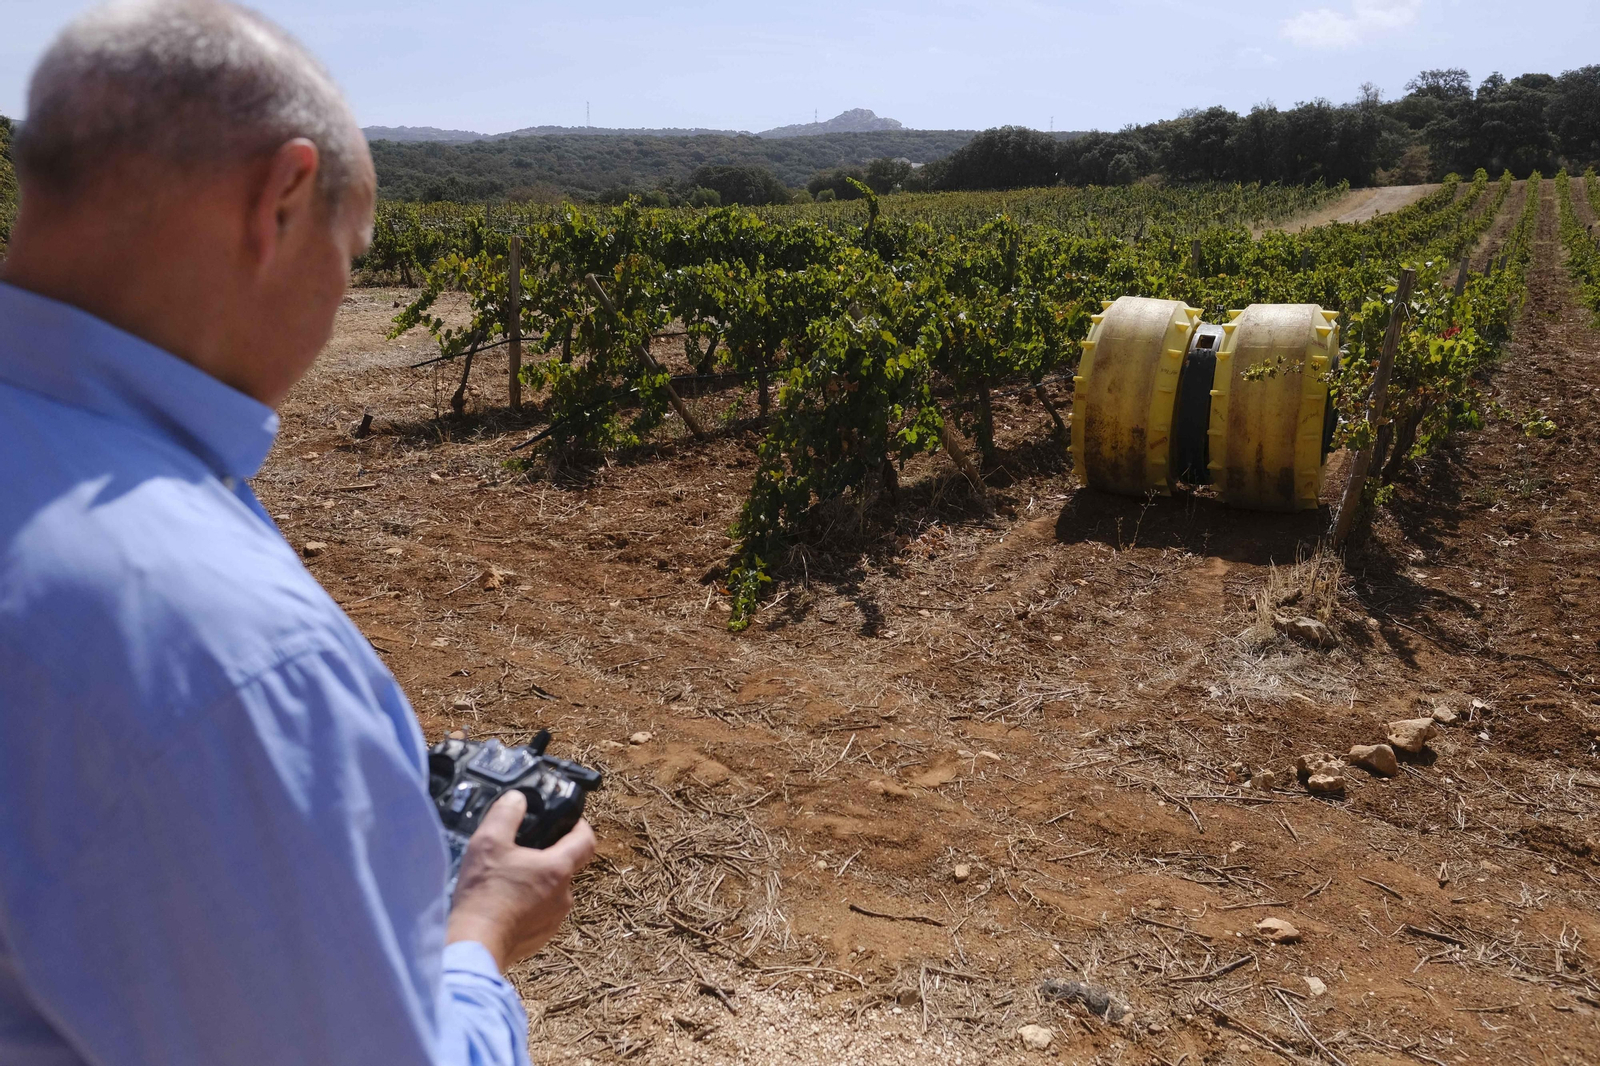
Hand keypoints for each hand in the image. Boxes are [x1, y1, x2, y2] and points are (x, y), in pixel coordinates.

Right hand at [445, 791, 595, 970]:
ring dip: (536, 882)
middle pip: (566, 866)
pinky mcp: (540, 938)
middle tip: (522, 850)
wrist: (474, 946)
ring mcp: (553, 920)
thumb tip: (517, 799)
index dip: (579, 826)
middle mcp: (563, 896)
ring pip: (552, 891)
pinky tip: (503, 903)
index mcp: (558, 869)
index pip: (586, 840)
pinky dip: (527, 905)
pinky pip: (540, 913)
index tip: (568, 821)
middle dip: (548, 855)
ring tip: (507, 878)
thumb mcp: (488, 842)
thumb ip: (506, 813)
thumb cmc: (482, 895)